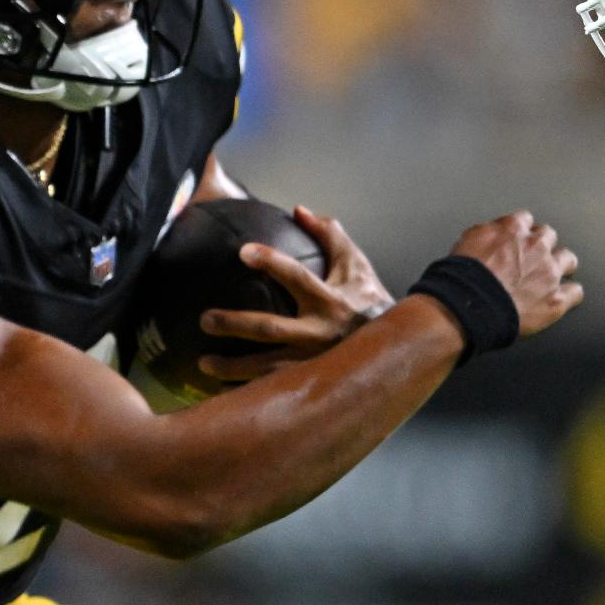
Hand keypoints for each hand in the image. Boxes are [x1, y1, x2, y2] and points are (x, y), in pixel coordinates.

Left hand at [198, 206, 394, 380]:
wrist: (401, 348)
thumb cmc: (370, 301)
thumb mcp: (355, 265)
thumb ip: (329, 235)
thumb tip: (300, 211)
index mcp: (330, 301)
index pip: (297, 277)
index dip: (271, 262)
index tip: (243, 252)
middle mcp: (321, 333)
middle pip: (271, 329)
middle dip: (236, 324)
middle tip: (205, 319)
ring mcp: (315, 363)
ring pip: (268, 369)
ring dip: (233, 368)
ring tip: (203, 363)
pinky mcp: (312, 383)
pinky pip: (275, 391)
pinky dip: (249, 394)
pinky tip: (222, 394)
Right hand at [449, 211, 582, 336]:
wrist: (470, 305)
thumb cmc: (463, 277)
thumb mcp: (468, 240)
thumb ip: (487, 233)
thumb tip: (492, 234)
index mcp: (513, 229)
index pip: (525, 220)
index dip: (521, 231)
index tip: (517, 239)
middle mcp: (536, 246)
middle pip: (549, 236)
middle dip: (541, 245)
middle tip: (531, 258)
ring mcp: (549, 273)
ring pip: (568, 259)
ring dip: (560, 265)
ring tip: (550, 276)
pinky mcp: (556, 299)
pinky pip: (575, 292)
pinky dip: (569, 295)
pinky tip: (562, 297)